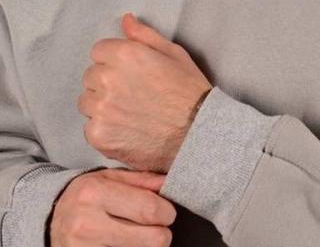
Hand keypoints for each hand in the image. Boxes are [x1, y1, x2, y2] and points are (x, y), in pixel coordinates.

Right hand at [48, 167, 175, 245]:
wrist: (51, 220)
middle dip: (161, 234)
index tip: (167, 213)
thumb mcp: (108, 178)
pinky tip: (123, 245)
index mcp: (94, 194)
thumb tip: (169, 183)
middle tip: (155, 228)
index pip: (148, 210)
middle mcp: (87, 224)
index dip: (167, 212)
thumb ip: (141, 180)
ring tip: (135, 236)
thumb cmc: (85, 197)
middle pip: (151, 240)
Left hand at [78, 12, 212, 172]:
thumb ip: (144, 35)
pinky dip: (104, 130)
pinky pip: (90, 128)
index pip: (98, 51)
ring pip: (87, 102)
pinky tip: (127, 130)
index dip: (114, 61)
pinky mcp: (99, 135)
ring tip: (129, 113)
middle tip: (131, 94)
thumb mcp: (173, 53)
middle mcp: (108, 78)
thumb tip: (126, 20)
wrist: (197, 134)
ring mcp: (101, 108)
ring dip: (102, 106)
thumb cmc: (189, 92)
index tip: (128, 73)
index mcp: (124, 54)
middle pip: (91, 76)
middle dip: (106, 82)